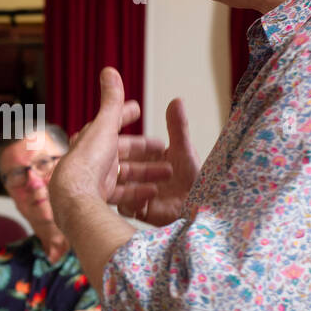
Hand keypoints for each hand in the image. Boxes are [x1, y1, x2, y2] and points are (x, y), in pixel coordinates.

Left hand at [49, 69, 148, 229]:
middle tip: (164, 148)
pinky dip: (139, 192)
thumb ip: (111, 101)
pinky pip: (123, 194)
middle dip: (144, 150)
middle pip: (122, 152)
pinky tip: (154, 192)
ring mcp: (96, 180)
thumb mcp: (104, 126)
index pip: (110, 123)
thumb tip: (109, 70)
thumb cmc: (88, 159)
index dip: (124, 114)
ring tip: (168, 172)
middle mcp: (92, 159)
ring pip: (126, 174)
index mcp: (91, 139)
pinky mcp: (100, 199)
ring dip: (147, 172)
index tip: (137, 109)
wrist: (75, 197)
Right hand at [112, 97, 201, 226]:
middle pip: (117, 167)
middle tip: (110, 156)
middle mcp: (136, 175)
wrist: (200, 209)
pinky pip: (129, 206)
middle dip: (113, 162)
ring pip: (120, 187)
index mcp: (144, 157)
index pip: (126, 147)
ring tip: (130, 178)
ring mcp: (135, 192)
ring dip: (124, 183)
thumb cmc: (194, 180)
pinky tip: (145, 197)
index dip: (118, 141)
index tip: (114, 135)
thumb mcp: (184, 151)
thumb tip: (176, 99)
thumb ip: (178, 127)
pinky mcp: (139, 210)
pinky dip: (135, 201)